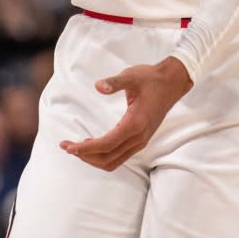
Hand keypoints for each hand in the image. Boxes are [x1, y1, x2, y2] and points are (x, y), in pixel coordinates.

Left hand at [60, 57, 191, 170]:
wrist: (172, 83)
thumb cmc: (151, 78)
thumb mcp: (131, 76)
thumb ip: (114, 83)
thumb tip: (98, 86)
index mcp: (135, 123)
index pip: (105, 145)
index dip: (84, 148)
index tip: (68, 146)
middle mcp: (138, 137)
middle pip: (106, 158)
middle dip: (84, 155)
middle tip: (66, 146)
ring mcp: (141, 141)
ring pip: (112, 161)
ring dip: (93, 158)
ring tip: (76, 148)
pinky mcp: (141, 140)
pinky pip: (119, 157)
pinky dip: (103, 156)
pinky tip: (92, 144)